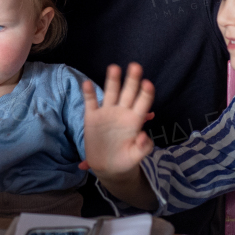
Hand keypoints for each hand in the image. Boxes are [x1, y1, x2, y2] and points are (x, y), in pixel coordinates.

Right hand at [81, 63, 154, 178]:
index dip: (146, 93)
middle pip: (128, 92)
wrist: (107, 167)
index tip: (147, 83)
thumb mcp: (135, 157)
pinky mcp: (92, 117)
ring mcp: (107, 113)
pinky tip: (86, 83)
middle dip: (132, 79)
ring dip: (113, 80)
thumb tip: (144, 136)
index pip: (143, 102)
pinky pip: (90, 102)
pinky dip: (88, 93)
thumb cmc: (125, 160)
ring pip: (111, 93)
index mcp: (135, 120)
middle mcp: (122, 112)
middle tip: (136, 66)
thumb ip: (143, 148)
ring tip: (114, 68)